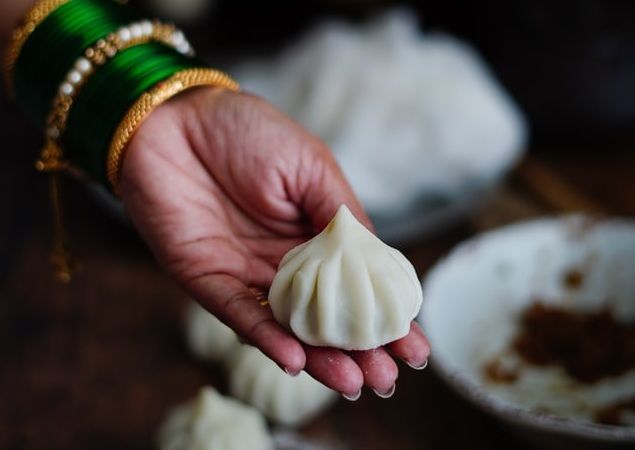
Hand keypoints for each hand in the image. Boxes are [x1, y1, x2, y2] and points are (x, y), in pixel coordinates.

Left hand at [119, 87, 429, 397]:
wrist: (176, 118)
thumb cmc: (248, 132)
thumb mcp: (311, 167)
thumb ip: (341, 215)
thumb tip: (380, 262)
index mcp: (314, 235)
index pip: (356, 285)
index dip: (385, 318)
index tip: (415, 348)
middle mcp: (284, 264)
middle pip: (326, 318)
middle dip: (358, 351)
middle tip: (387, 380)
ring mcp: (248, 274)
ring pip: (287, 327)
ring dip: (318, 358)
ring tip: (352, 383)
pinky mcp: (207, 279)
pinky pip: (239, 314)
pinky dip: (266, 338)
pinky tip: (296, 360)